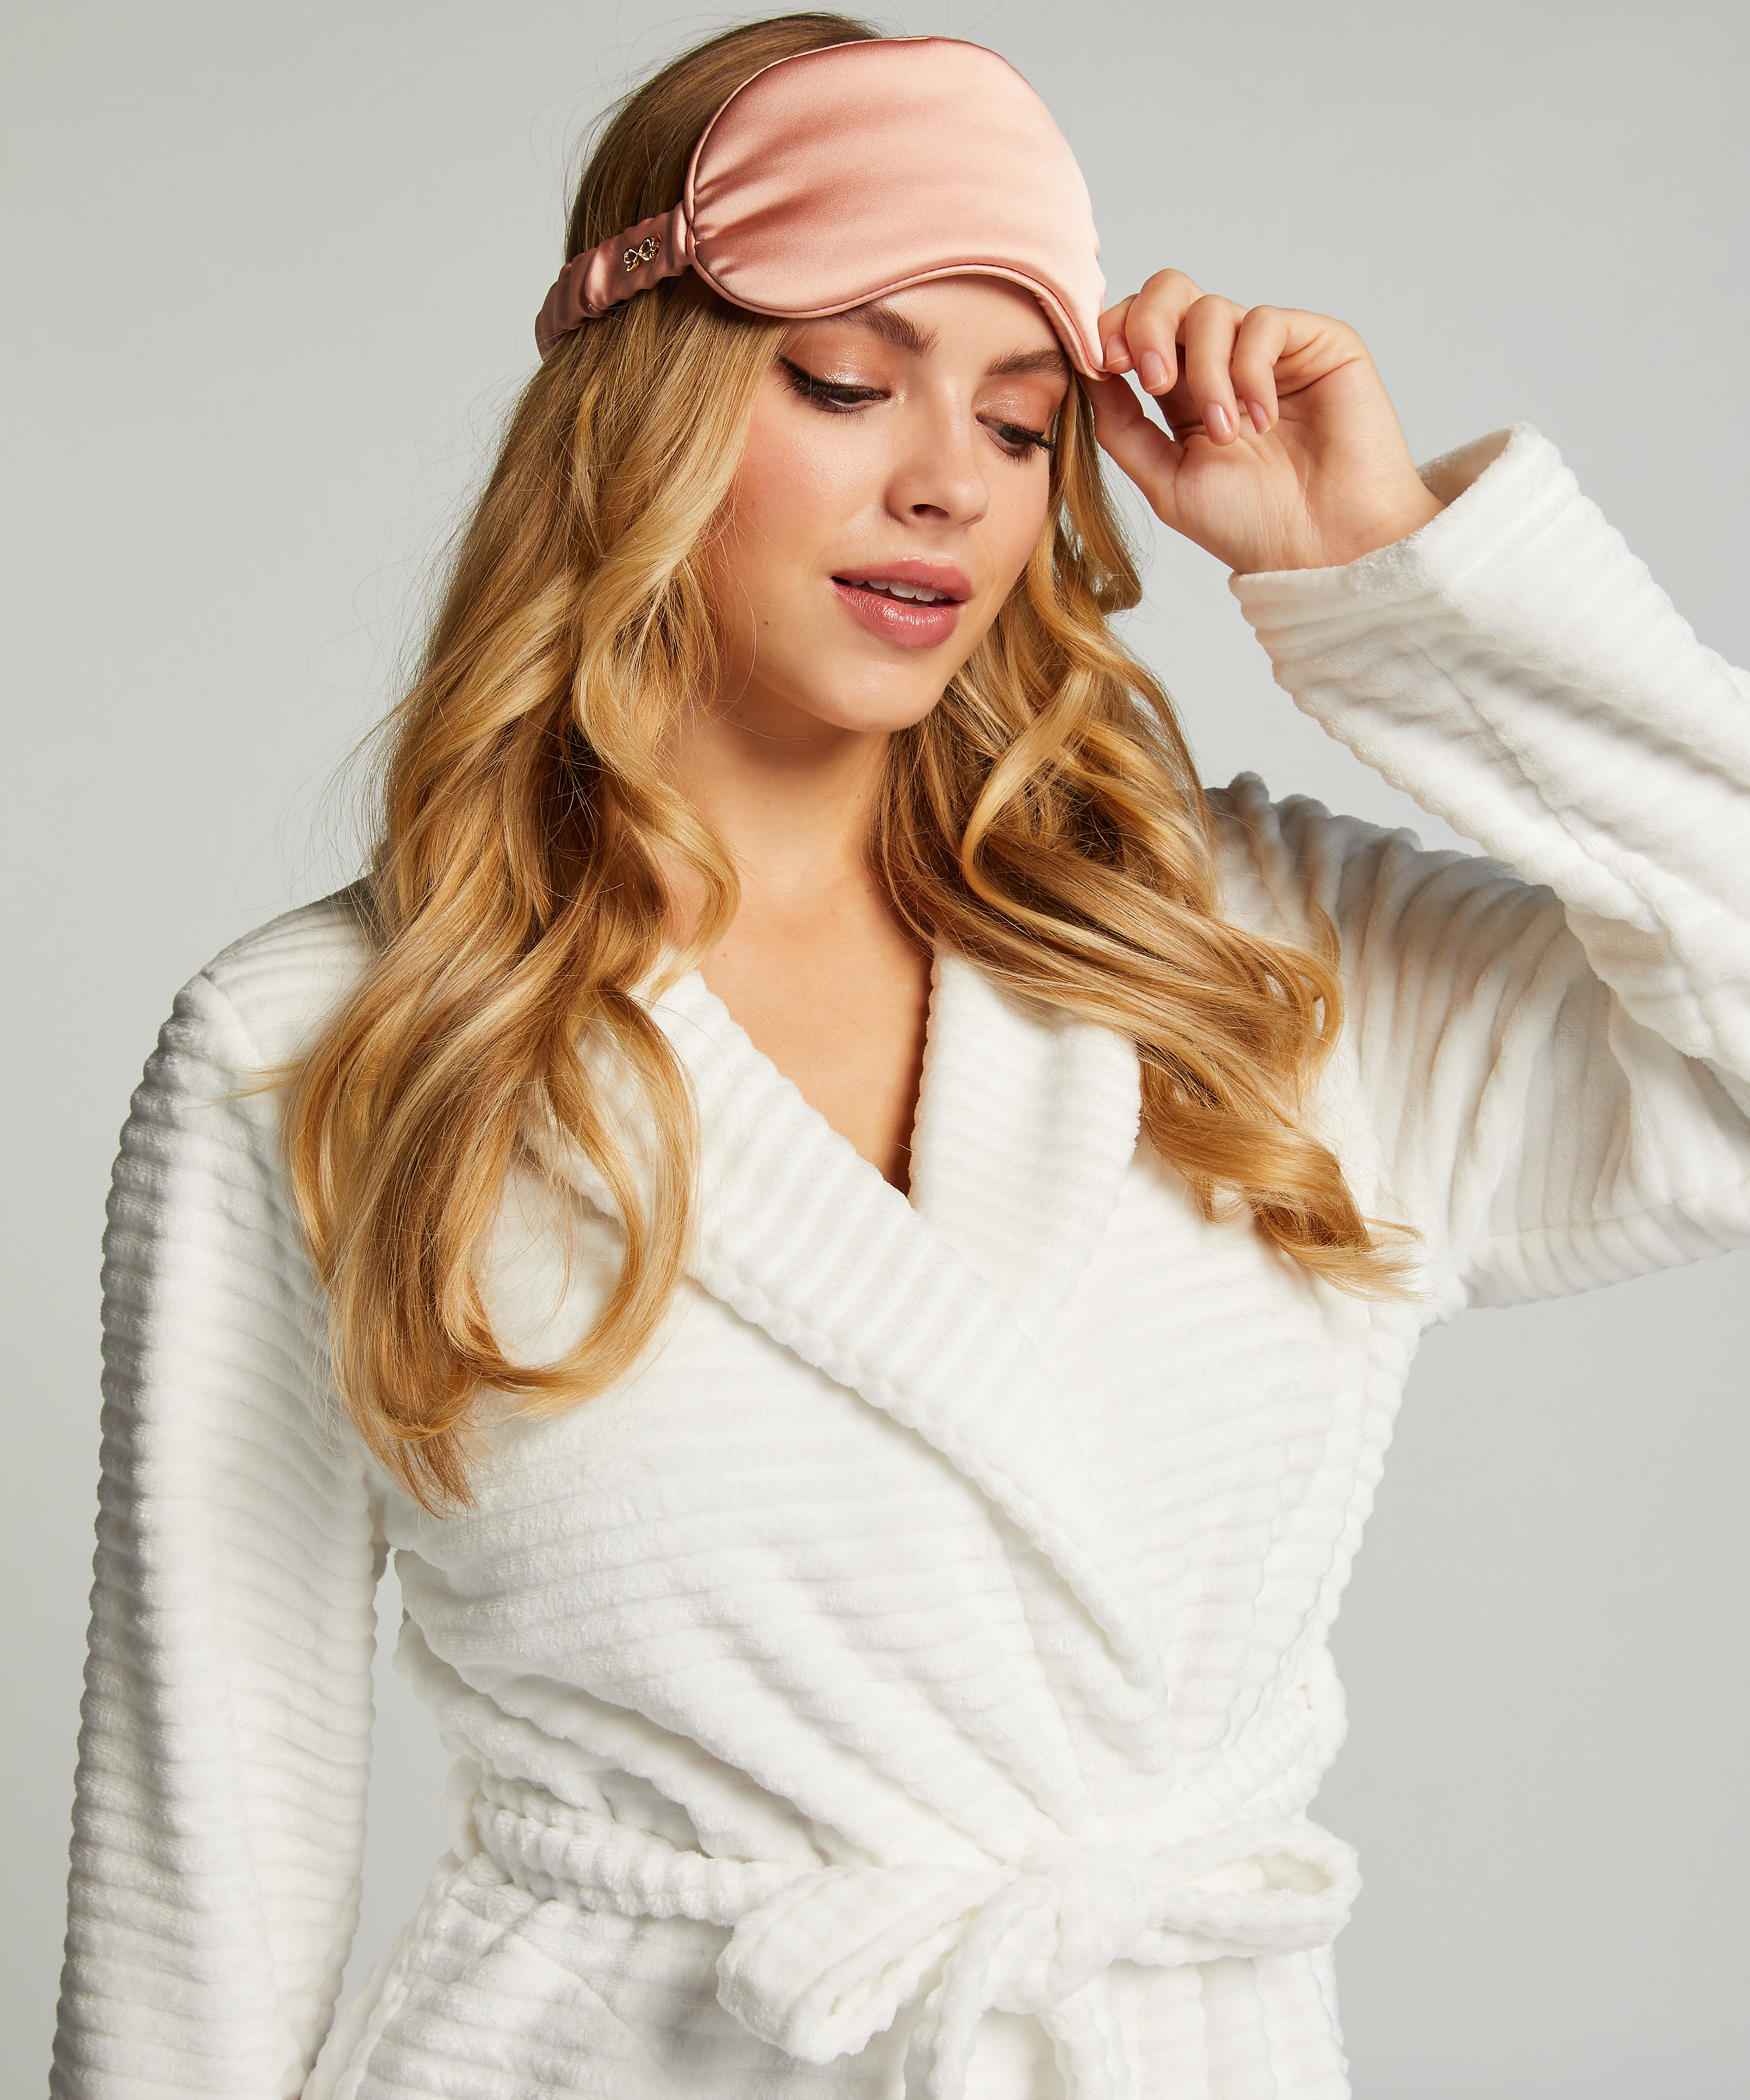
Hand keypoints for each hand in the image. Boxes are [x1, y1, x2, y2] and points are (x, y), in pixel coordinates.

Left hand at [1087, 272, 1443, 573]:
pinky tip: (1265, 420)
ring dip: (1206, 373)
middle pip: (1169, 292)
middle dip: (1147, 326)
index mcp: (1181, 392)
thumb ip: (1123, 428)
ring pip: (1212, 310)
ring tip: (1229, 435)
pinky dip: (1251, 370)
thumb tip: (1089, 372)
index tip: (1104, 363)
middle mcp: (1223, 360)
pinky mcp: (1317, 341)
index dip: (1114, 331)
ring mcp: (1269, 349)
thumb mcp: (1166, 481)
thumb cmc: (1251, 525)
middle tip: (1154, 381)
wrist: (1323, 548)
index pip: (1137, 329)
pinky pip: (1264, 323)